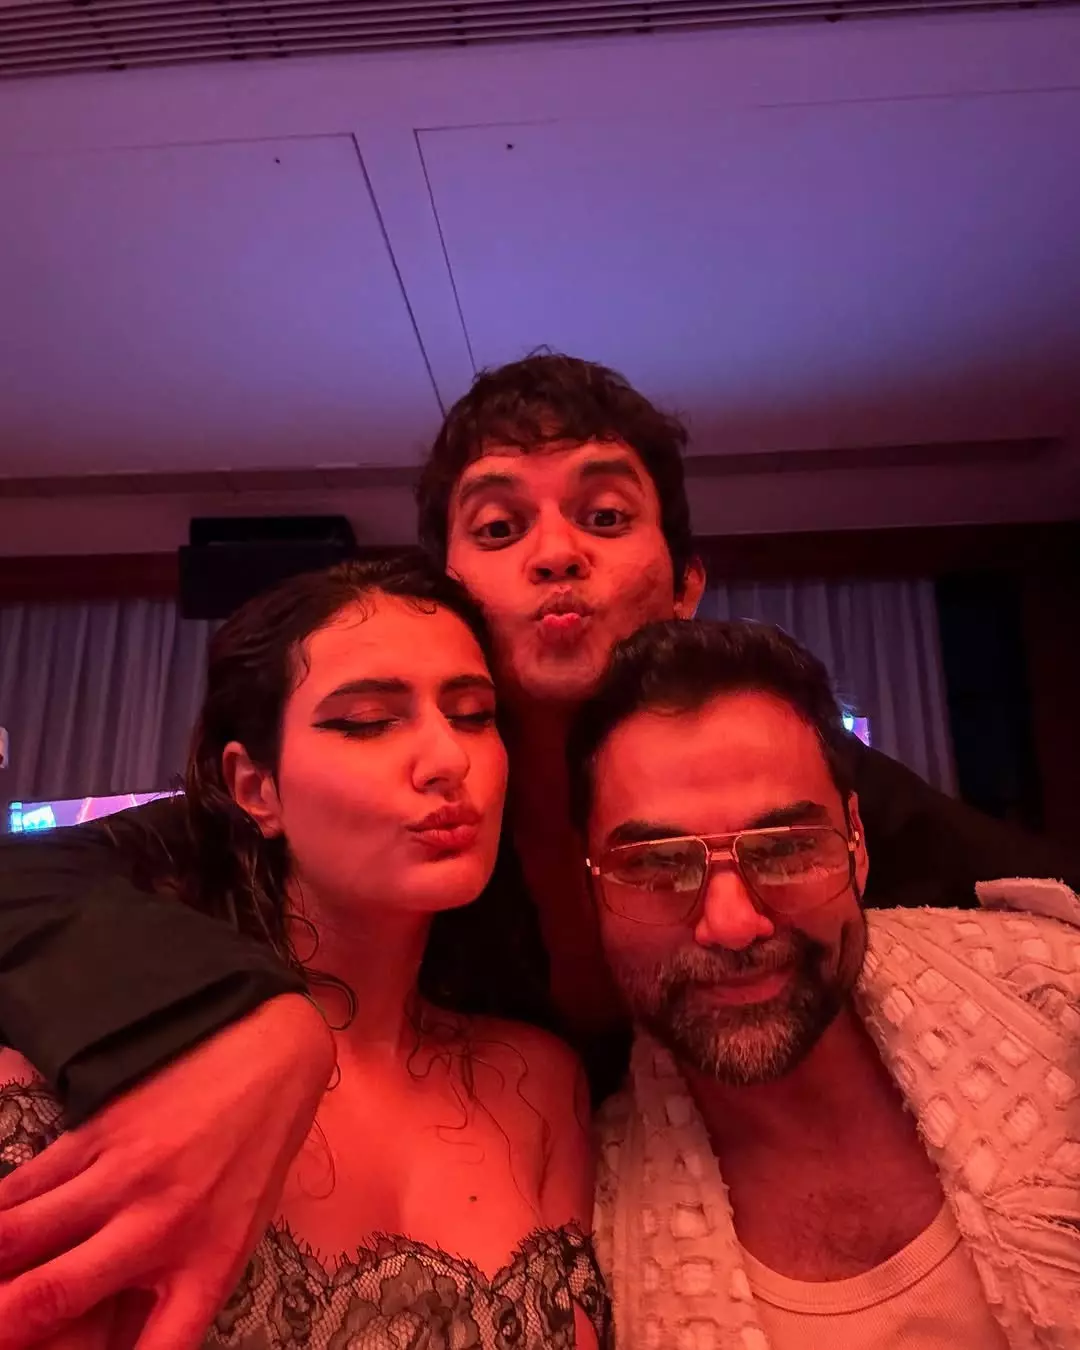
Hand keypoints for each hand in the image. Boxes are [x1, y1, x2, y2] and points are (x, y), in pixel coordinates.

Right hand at [0, 994, 334, 1348]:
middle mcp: (159, 1228)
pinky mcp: (96, 1131)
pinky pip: (21, 1184)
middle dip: (3, 1322)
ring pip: (14, 1236)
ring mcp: (122, 1176)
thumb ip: (179, 1288)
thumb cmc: (256, 1152)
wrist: (270, 1054)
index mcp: (209, 1266)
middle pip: (49, 1298)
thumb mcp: (239, 1233)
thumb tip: (116, 1334)